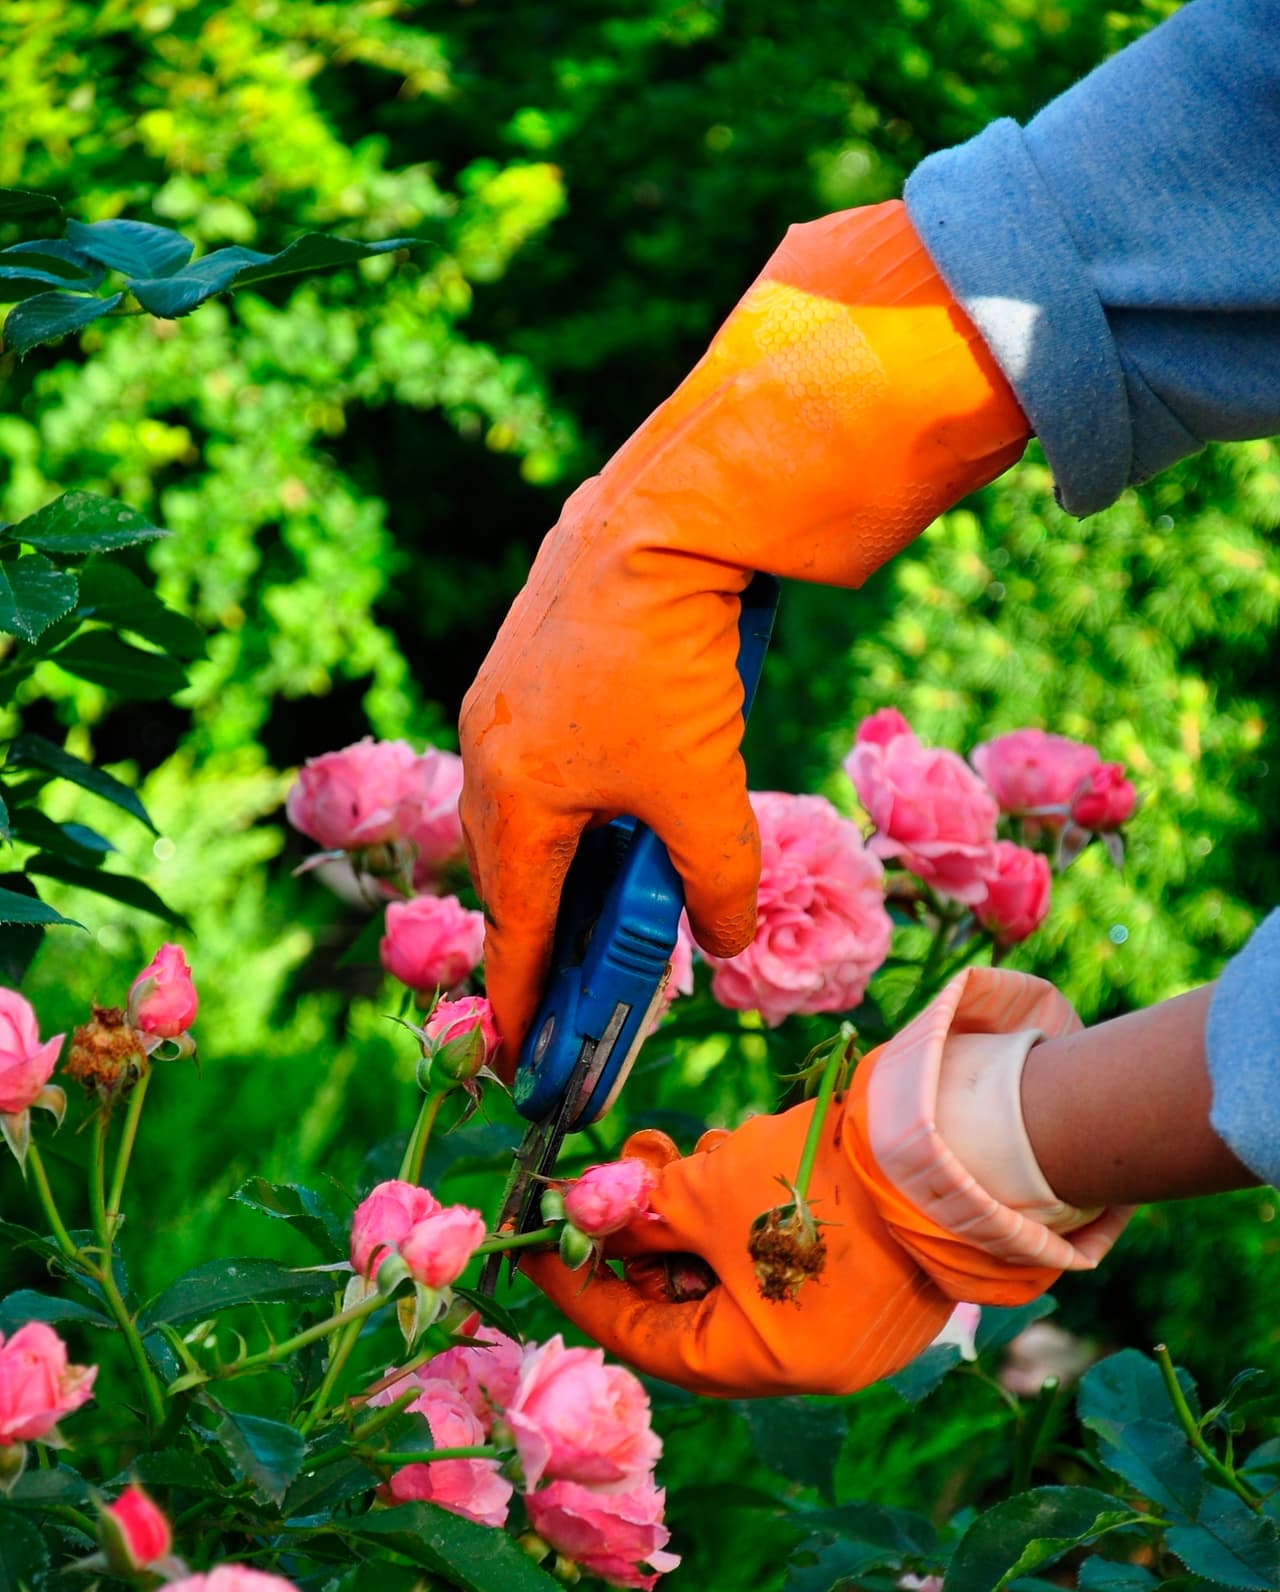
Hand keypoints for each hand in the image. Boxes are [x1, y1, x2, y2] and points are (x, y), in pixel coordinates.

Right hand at [459, 202, 1026, 1074]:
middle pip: (505, 869)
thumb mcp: (705, 792)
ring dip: (551, 860)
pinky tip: (603, 800)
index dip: (521, 995)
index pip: (514, 926)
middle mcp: (486, 748)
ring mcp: (499, 694)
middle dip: (534, 932)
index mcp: (514, 796)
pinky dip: (563, 800)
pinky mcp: (527, 653)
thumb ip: (718, 882)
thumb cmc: (674, 664)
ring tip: (588, 898)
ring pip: (519, 807)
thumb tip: (731, 944)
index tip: (516, 1052)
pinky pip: (533, 755)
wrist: (666, 517)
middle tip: (560, 982)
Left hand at [523, 970, 1129, 1396]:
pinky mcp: (871, 1281)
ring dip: (692, 1219)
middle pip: (687, 1310)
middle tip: (616, 1183)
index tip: (537, 1247)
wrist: (951, 1142)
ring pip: (734, 1279)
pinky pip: (781, 1263)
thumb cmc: (820, 1182)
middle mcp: (808, 1363)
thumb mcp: (708, 1195)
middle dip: (642, 1240)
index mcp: (763, 1366)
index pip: (642, 1336)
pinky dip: (744, 1220)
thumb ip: (640, 1215)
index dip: (580, 1287)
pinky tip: (733, 1162)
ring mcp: (846, 1325)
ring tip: (678, 1156)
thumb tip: (587, 1220)